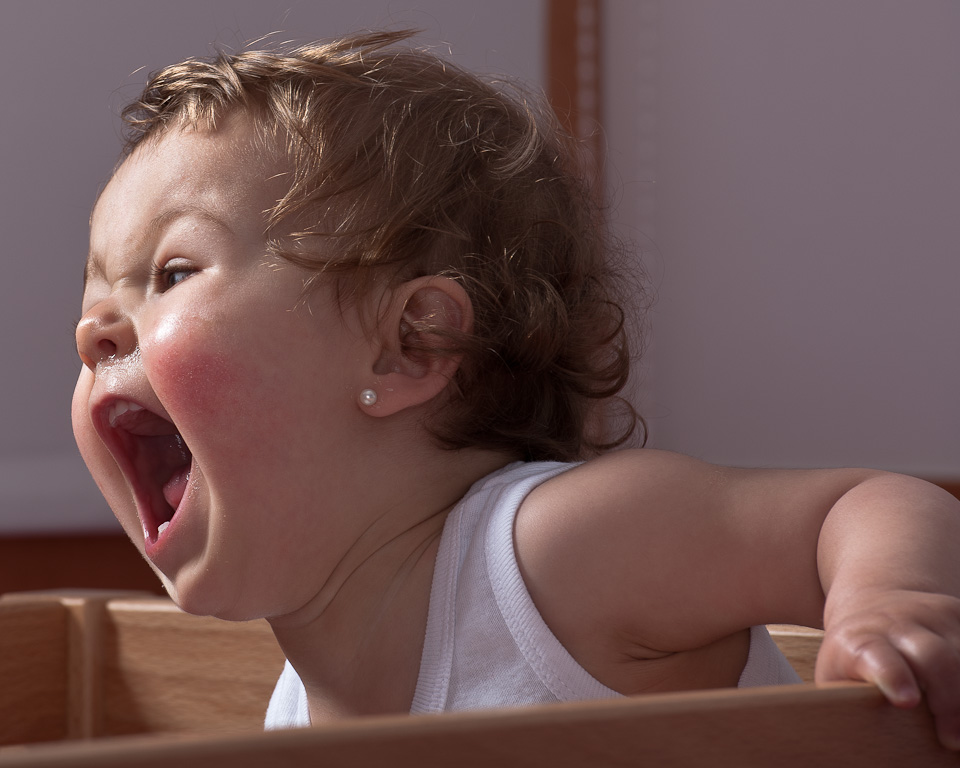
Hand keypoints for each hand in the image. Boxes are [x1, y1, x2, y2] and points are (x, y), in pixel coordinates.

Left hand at [816, 589, 959, 749]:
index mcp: (860, 639)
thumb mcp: (837, 673)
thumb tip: (845, 733)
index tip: (905, 701)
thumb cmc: (855, 654)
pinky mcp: (957, 615)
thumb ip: (840, 700)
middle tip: (952, 739)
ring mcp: (932, 617)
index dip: (892, 675)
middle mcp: (897, 623)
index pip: (876, 655)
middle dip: (948, 699)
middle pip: (933, 657)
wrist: (875, 605)